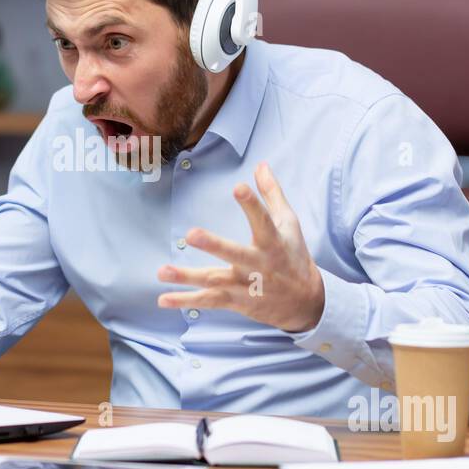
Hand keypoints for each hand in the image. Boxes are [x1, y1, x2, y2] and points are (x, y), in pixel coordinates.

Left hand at [156, 162, 324, 332]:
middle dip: (214, 245)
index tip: (239, 187)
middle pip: (234, 254)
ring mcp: (245, 285)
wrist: (306, 304)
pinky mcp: (236, 301)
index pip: (262, 221)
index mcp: (273, 242)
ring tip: (162, 271)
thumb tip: (261, 165)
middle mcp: (258, 264)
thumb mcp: (289, 224)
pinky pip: (208, 301)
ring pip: (214, 280)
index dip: (252, 204)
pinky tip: (163, 299)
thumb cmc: (294, 256)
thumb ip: (272, 194)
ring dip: (187, 277)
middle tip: (191, 234)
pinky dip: (186, 301)